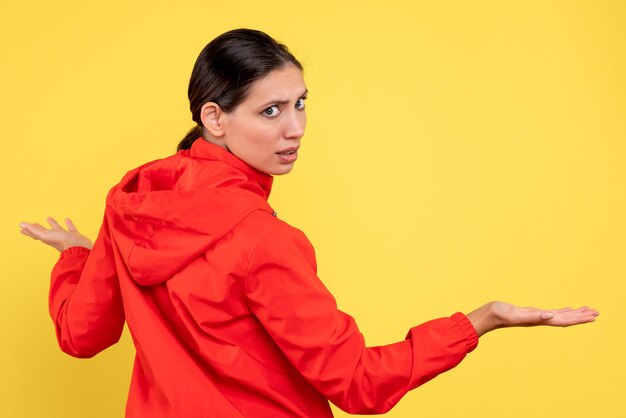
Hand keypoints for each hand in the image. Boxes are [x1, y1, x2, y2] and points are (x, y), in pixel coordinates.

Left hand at [20, 217, 92, 251]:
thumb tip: (21, 224)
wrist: (78, 247)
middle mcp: (55, 237)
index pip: (35, 233)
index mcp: (47, 238)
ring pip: (57, 229)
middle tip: (34, 223)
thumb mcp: (44, 235)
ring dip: (53, 223)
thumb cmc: (61, 242)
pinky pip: (70, 228)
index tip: (22, 228)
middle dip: (39, 227)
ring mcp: (65, 236)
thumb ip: (33, 230)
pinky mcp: (74, 235)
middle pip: (44, 231)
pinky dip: (68, 223)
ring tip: (48, 218)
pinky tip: (66, 219)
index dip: (28, 230)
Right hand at [467, 301, 598, 336]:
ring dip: (573, 314)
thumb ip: (532, 316)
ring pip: (559, 315)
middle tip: (596, 312)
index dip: (578, 319)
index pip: (564, 320)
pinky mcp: (531, 312)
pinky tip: (564, 309)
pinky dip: (561, 311)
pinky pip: (551, 312)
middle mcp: (541, 319)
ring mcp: (536, 316)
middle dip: (581, 316)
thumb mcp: (516, 315)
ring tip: (585, 310)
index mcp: (540, 320)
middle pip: (565, 319)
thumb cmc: (500, 315)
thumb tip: (549, 316)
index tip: (592, 317)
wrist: (488, 315)